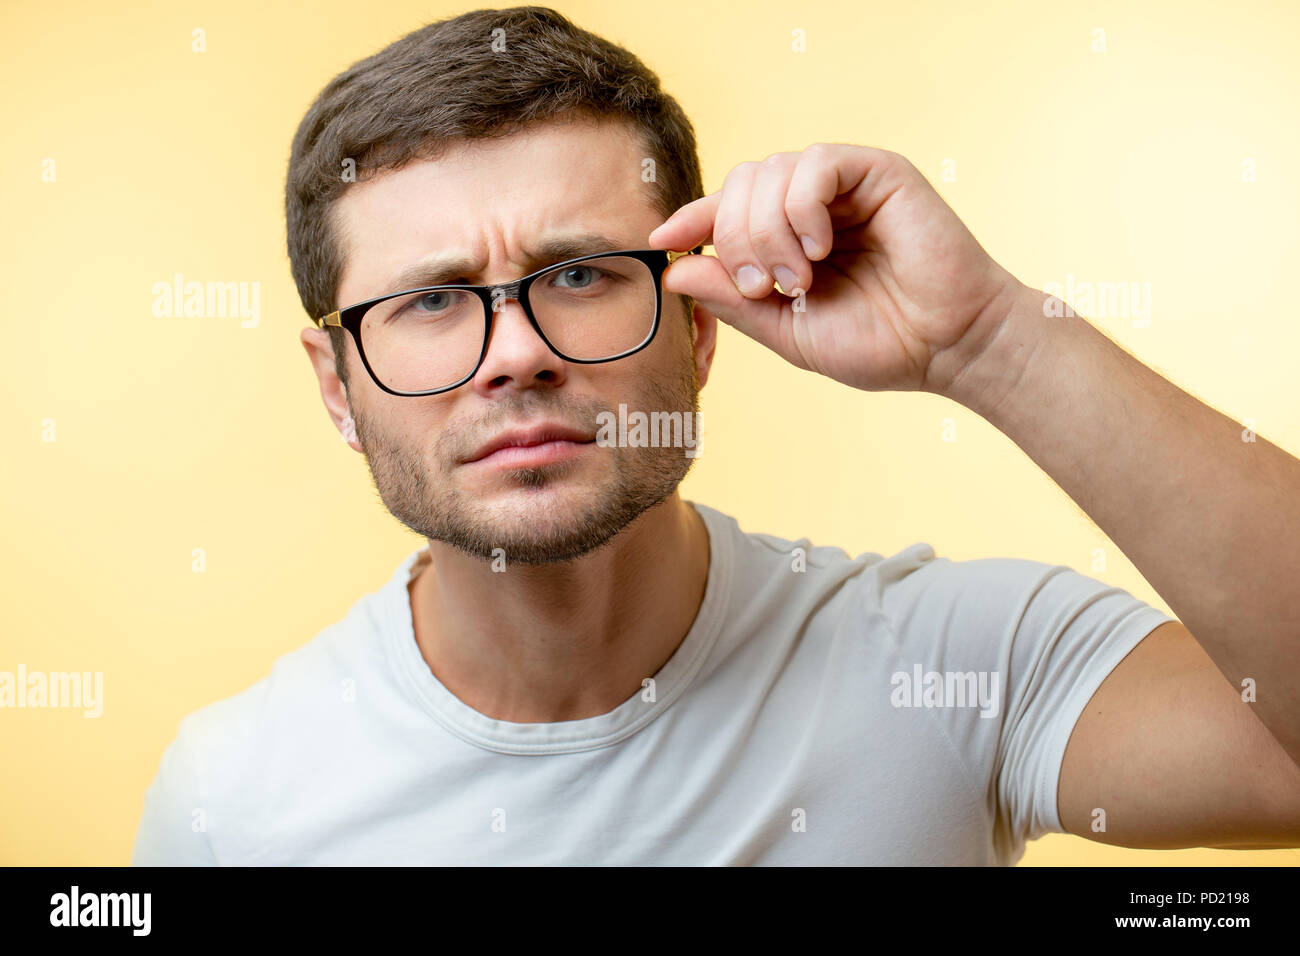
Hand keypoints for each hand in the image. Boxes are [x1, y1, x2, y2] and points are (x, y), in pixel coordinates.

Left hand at [648, 144, 1025, 394]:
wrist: (948, 347)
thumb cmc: (879, 343)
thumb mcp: (787, 330)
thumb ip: (732, 301)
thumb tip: (674, 269)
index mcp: (789, 238)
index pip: (727, 209)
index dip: (691, 219)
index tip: (662, 242)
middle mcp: (812, 204)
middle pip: (740, 184)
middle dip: (737, 239)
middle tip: (764, 289)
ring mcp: (844, 185)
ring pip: (770, 172)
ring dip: (769, 232)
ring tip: (801, 279)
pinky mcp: (877, 172)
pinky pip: (815, 165)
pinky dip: (802, 208)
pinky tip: (821, 249)